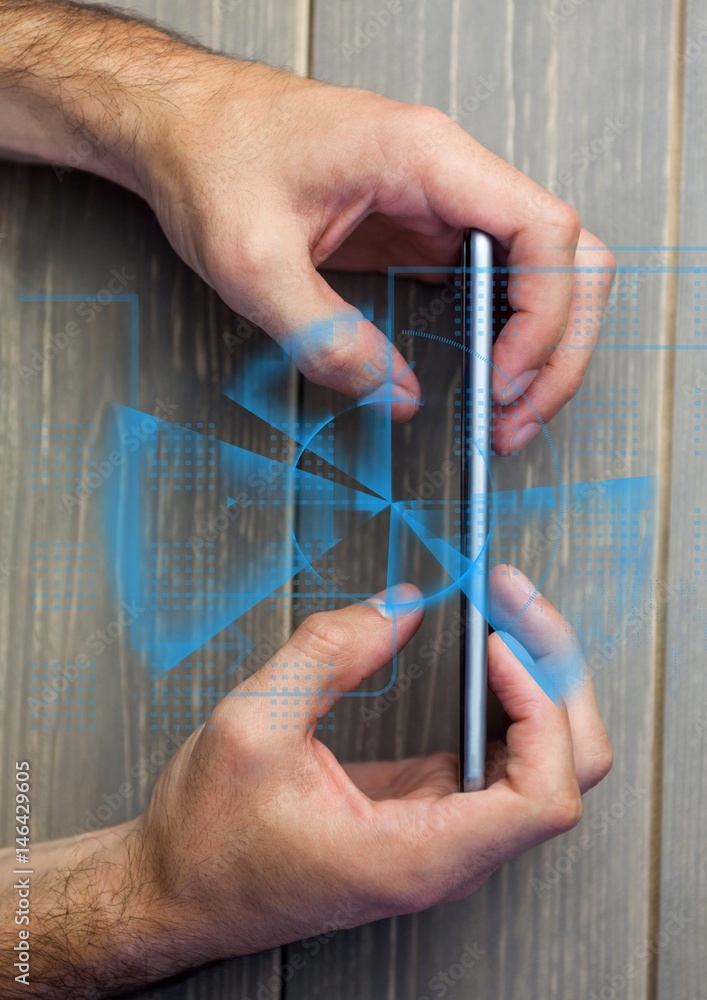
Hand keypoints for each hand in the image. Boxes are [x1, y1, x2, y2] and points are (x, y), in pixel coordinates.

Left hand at [125, 55, 614, 433]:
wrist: (178, 126)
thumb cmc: (209, 156)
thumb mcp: (253, 263)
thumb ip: (326, 339)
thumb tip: (393, 396)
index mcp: (424, 157)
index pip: (544, 230)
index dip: (544, 316)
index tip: (504, 380)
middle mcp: (447, 175)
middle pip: (565, 256)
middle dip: (557, 345)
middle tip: (515, 415)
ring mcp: (438, 204)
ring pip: (539, 272)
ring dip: (538, 345)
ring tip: (505, 410)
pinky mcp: (418, 232)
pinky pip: (489, 284)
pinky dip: (499, 336)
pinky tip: (478, 376)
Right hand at [131, 569, 611, 966]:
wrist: (180, 891)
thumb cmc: (209, 841)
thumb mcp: (251, 726)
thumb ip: (329, 654)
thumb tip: (401, 606)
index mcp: (416, 855)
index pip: (543, 796)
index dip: (540, 708)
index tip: (495, 645)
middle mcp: (446, 853)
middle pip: (563, 770)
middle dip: (551, 673)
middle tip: (510, 604)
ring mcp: (444, 832)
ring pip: (542, 760)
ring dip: (534, 678)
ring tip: (502, 613)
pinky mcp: (428, 809)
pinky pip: (499, 754)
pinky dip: (503, 695)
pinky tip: (482, 652)